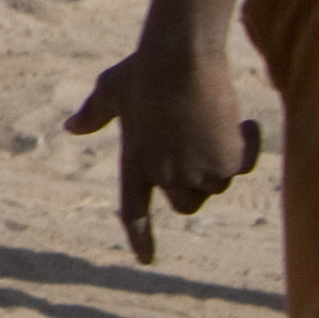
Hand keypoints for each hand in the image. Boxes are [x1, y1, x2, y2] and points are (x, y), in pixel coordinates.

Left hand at [65, 43, 262, 262]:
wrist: (178, 57)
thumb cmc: (143, 69)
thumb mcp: (111, 90)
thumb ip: (94, 114)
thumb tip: (71, 127)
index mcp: (134, 161)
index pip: (133, 210)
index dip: (139, 236)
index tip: (145, 260)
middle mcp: (164, 174)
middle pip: (186, 203)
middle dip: (195, 183)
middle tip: (197, 146)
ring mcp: (195, 171)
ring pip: (217, 184)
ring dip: (220, 160)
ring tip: (210, 121)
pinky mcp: (226, 161)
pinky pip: (243, 167)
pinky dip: (247, 146)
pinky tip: (244, 122)